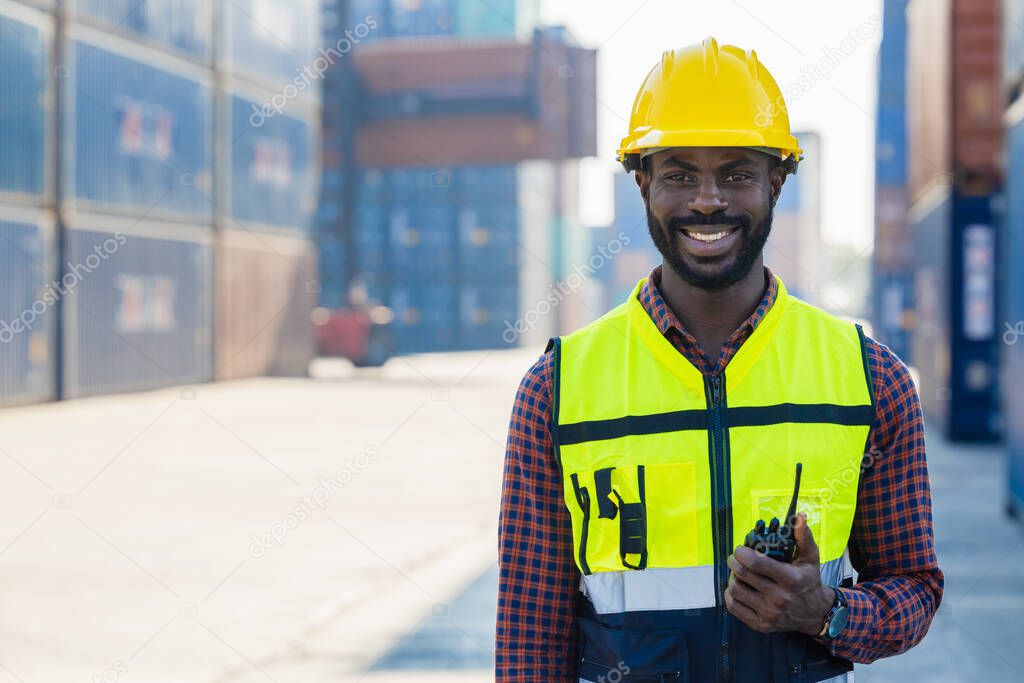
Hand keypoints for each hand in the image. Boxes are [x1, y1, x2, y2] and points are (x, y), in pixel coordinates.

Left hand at [724, 512, 833, 635]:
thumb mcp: (810, 558)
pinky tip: (739, 587)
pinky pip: (734, 607)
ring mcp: (769, 614)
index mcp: (790, 579)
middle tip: (735, 558)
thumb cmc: (809, 581)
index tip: (740, 549)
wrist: (815, 614)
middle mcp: (779, 598)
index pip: (756, 563)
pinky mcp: (761, 625)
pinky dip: (731, 595)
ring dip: (732, 578)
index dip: (742, 552)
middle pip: (742, 575)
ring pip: (735, 590)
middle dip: (734, 562)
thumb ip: (803, 537)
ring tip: (739, 573)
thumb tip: (800, 516)